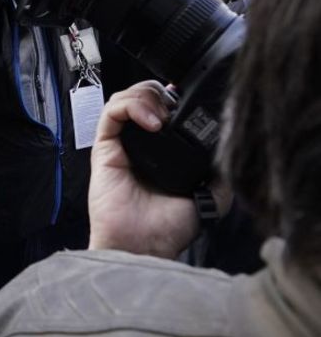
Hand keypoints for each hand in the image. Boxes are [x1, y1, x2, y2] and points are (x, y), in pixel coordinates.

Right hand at [88, 82, 230, 257]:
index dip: (173, 99)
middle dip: (159, 92)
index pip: (161, 109)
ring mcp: (120, 144)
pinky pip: (110, 113)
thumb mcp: (211, 196)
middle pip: (142, 96)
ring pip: (124, 98)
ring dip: (145, 96)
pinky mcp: (104, 148)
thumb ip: (221, 172)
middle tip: (174, 106)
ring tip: (162, 116)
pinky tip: (151, 122)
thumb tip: (233, 147)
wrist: (145, 244)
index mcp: (160, 152)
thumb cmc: (168, 228)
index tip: (188, 103)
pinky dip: (131, 106)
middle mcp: (138, 144)